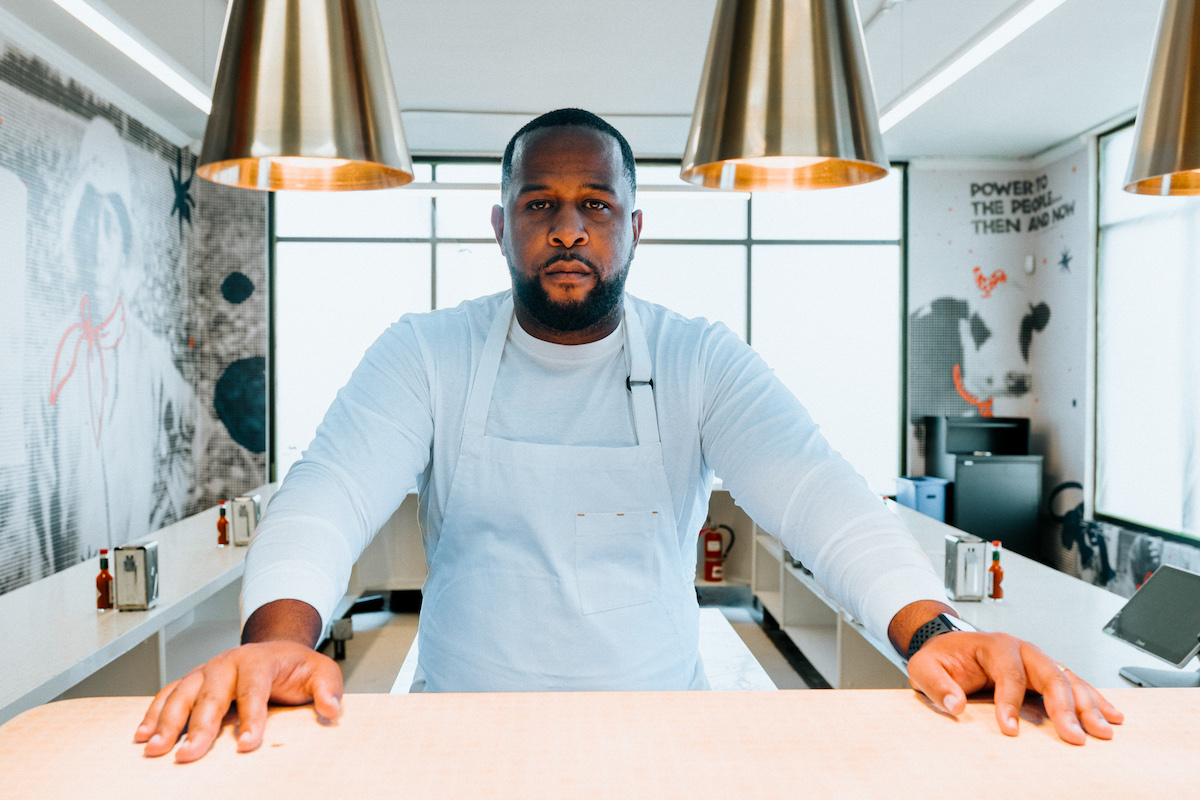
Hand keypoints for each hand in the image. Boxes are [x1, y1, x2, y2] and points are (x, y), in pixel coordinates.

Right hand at [133, 641, 342, 762]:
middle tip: (188, 755)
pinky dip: (153, 714)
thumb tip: (332, 709)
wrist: (276, 648)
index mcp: (258, 660)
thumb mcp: (322, 671)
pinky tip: (142, 735)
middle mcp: (227, 663)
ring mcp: (206, 671)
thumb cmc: (296, 666)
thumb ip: (328, 689)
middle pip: (211, 695)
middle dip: (198, 727)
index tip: (249, 744)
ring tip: (155, 748)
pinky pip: (168, 695)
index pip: (254, 689)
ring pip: (182, 694)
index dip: (252, 717)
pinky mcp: (192, 681)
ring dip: (166, 722)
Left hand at [907, 632, 1123, 744]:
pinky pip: (1074, 684)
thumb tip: (955, 705)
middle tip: (1074, 736)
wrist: (948, 647)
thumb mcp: (925, 667)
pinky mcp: (1044, 673)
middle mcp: (1021, 649)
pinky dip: (1093, 700)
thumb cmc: (941, 657)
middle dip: (1065, 707)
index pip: (1009, 674)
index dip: (1010, 703)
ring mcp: (1036, 660)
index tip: (1009, 729)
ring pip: (1068, 680)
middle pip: (1050, 674)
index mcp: (994, 644)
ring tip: (1102, 731)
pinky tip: (1111, 715)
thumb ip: (936, 684)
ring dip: (1087, 706)